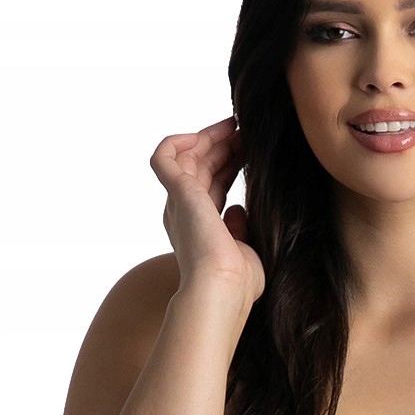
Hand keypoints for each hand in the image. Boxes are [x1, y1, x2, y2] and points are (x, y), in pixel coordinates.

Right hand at [150, 116, 263, 302]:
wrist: (222, 289)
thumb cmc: (238, 283)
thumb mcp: (245, 250)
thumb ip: (239, 229)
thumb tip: (237, 209)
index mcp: (199, 228)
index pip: (212, 185)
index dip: (229, 164)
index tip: (249, 150)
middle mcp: (183, 213)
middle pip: (200, 168)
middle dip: (222, 146)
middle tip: (245, 131)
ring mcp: (178, 203)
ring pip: (186, 158)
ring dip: (210, 138)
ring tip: (235, 126)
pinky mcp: (178, 193)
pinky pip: (164, 157)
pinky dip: (178, 141)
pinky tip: (202, 133)